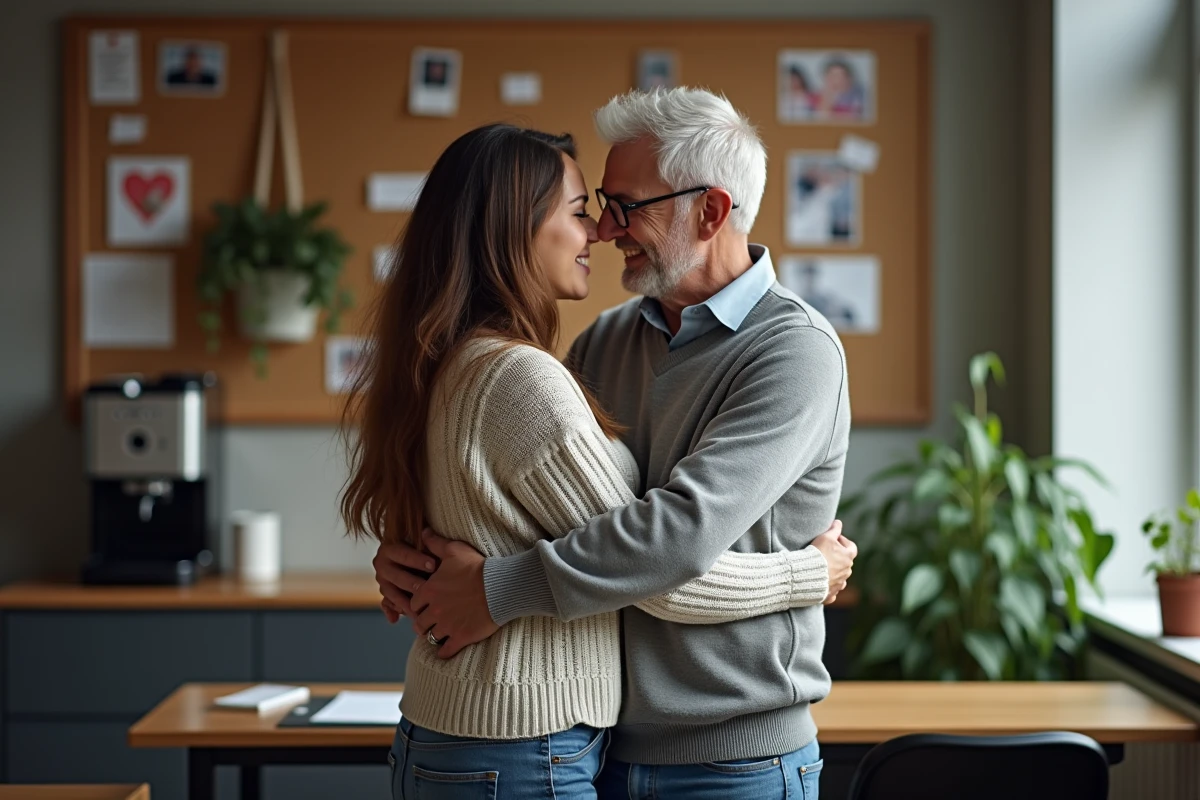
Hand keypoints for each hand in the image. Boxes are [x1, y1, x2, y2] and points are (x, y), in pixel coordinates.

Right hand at [372, 539, 438, 622]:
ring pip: (392, 593)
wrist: (413, 555)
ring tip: (419, 611)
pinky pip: (386, 604)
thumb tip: (427, 531)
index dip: (418, 559)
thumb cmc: (423, 547)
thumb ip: (425, 539)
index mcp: (389, 548)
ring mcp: (382, 581)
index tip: (433, 565)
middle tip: (428, 589)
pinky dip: (391, 612)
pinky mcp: (384, 594)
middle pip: (398, 576)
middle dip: (414, 583)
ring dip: (405, 603)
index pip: (403, 554)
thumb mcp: (422, 541)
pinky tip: (396, 619)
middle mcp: (381, 564)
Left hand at [411, 530, 499, 657]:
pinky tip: (446, 649)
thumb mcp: (455, 549)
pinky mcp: (461, 637)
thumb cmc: (478, 566)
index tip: (423, 605)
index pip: (413, 603)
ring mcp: (448, 625)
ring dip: (433, 635)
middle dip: (422, 622)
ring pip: (430, 637)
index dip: (417, 604)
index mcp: (430, 590)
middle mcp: (435, 609)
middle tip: (429, 621)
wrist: (501, 586)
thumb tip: (422, 532)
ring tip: (439, 633)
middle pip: (418, 623)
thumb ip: (435, 542)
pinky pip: (445, 650)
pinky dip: (444, 651)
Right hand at [811, 520, 857, 603]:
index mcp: (848, 557)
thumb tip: (838, 522)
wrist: (807, 575)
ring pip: (840, 577)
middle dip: (837, 557)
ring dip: (833, 572)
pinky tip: (820, 582)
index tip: (833, 539)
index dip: (843, 542)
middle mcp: (847, 571)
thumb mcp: (825, 537)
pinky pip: (832, 590)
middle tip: (825, 552)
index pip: (851, 547)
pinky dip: (828, 587)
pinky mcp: (830, 594)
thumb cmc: (818, 554)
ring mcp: (839, 584)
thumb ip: (834, 529)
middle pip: (845, 563)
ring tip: (821, 567)